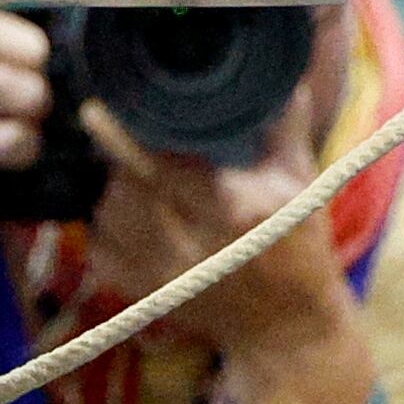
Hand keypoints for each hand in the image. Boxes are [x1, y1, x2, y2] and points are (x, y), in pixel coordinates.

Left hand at [84, 107, 342, 367]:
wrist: (288, 327)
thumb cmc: (299, 246)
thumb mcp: (302, 182)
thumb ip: (286, 126)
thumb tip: (283, 75)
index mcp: (237, 212)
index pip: (161, 165)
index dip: (126, 135)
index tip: (104, 110)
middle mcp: (195, 248)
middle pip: (125, 189)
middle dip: (121, 160)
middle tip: (126, 140)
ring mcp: (166, 278)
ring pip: (106, 217)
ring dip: (111, 190)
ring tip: (129, 175)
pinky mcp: (147, 297)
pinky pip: (100, 251)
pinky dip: (105, 227)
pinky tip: (127, 214)